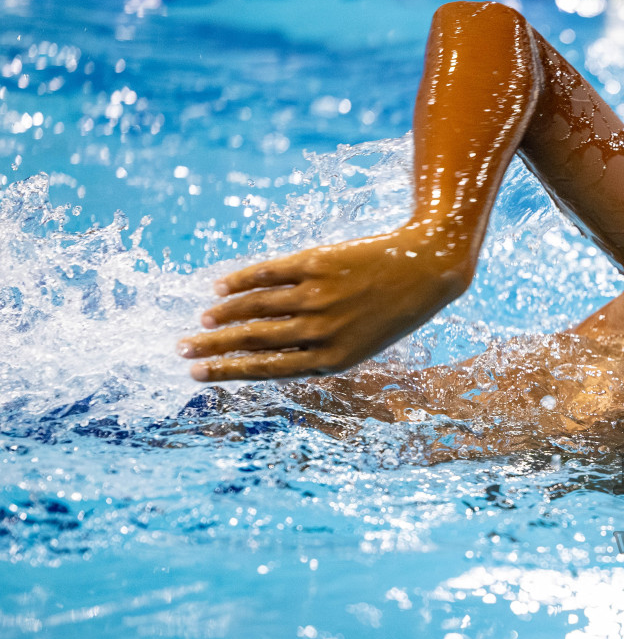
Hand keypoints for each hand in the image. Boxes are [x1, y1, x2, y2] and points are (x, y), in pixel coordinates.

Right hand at [178, 229, 469, 381]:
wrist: (427, 269)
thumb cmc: (391, 312)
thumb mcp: (359, 344)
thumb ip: (316, 350)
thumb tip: (263, 352)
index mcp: (333, 359)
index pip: (266, 369)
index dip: (227, 371)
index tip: (195, 374)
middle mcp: (322, 330)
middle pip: (252, 340)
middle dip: (212, 347)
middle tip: (181, 349)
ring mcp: (318, 296)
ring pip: (254, 307)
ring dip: (221, 314)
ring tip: (200, 321)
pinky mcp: (316, 263)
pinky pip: (267, 273)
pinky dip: (239, 281)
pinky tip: (219, 287)